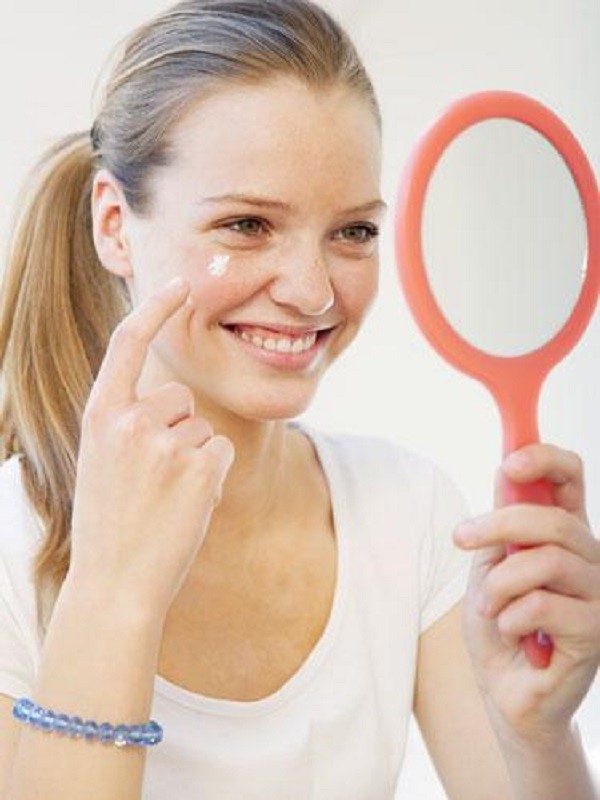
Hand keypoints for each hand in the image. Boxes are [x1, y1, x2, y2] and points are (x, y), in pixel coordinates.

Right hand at [68, 276, 234, 620]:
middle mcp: (130, 420)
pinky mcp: (200, 466)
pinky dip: (212, 475)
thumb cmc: (111, 523)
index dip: (156, 307)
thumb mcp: (103, 460)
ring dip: (193, 457)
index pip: (128, 341)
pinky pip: (221, 450)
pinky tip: (186, 505)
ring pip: (202, 427)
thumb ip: (129, 421)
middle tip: (153, 479)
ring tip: (164, 497)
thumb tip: (171, 395)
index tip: (180, 283)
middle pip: (179, 397)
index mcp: (100, 415)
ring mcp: (166, 442)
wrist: (115, 584)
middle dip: (177, 429)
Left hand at [452, 444, 599, 748]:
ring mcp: (598, 595)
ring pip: (547, 560)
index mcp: (564, 534)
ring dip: (500, 583)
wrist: (503, 690)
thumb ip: (502, 525)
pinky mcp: (595, 632)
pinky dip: (510, 617)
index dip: (546, 460)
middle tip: (462, 538)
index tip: (509, 462)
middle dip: (498, 525)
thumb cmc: (499, 625)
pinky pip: (543, 604)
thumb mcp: (490, 565)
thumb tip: (506, 470)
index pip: (572, 479)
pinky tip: (512, 632)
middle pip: (554, 519)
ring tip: (490, 606)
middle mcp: (590, 558)